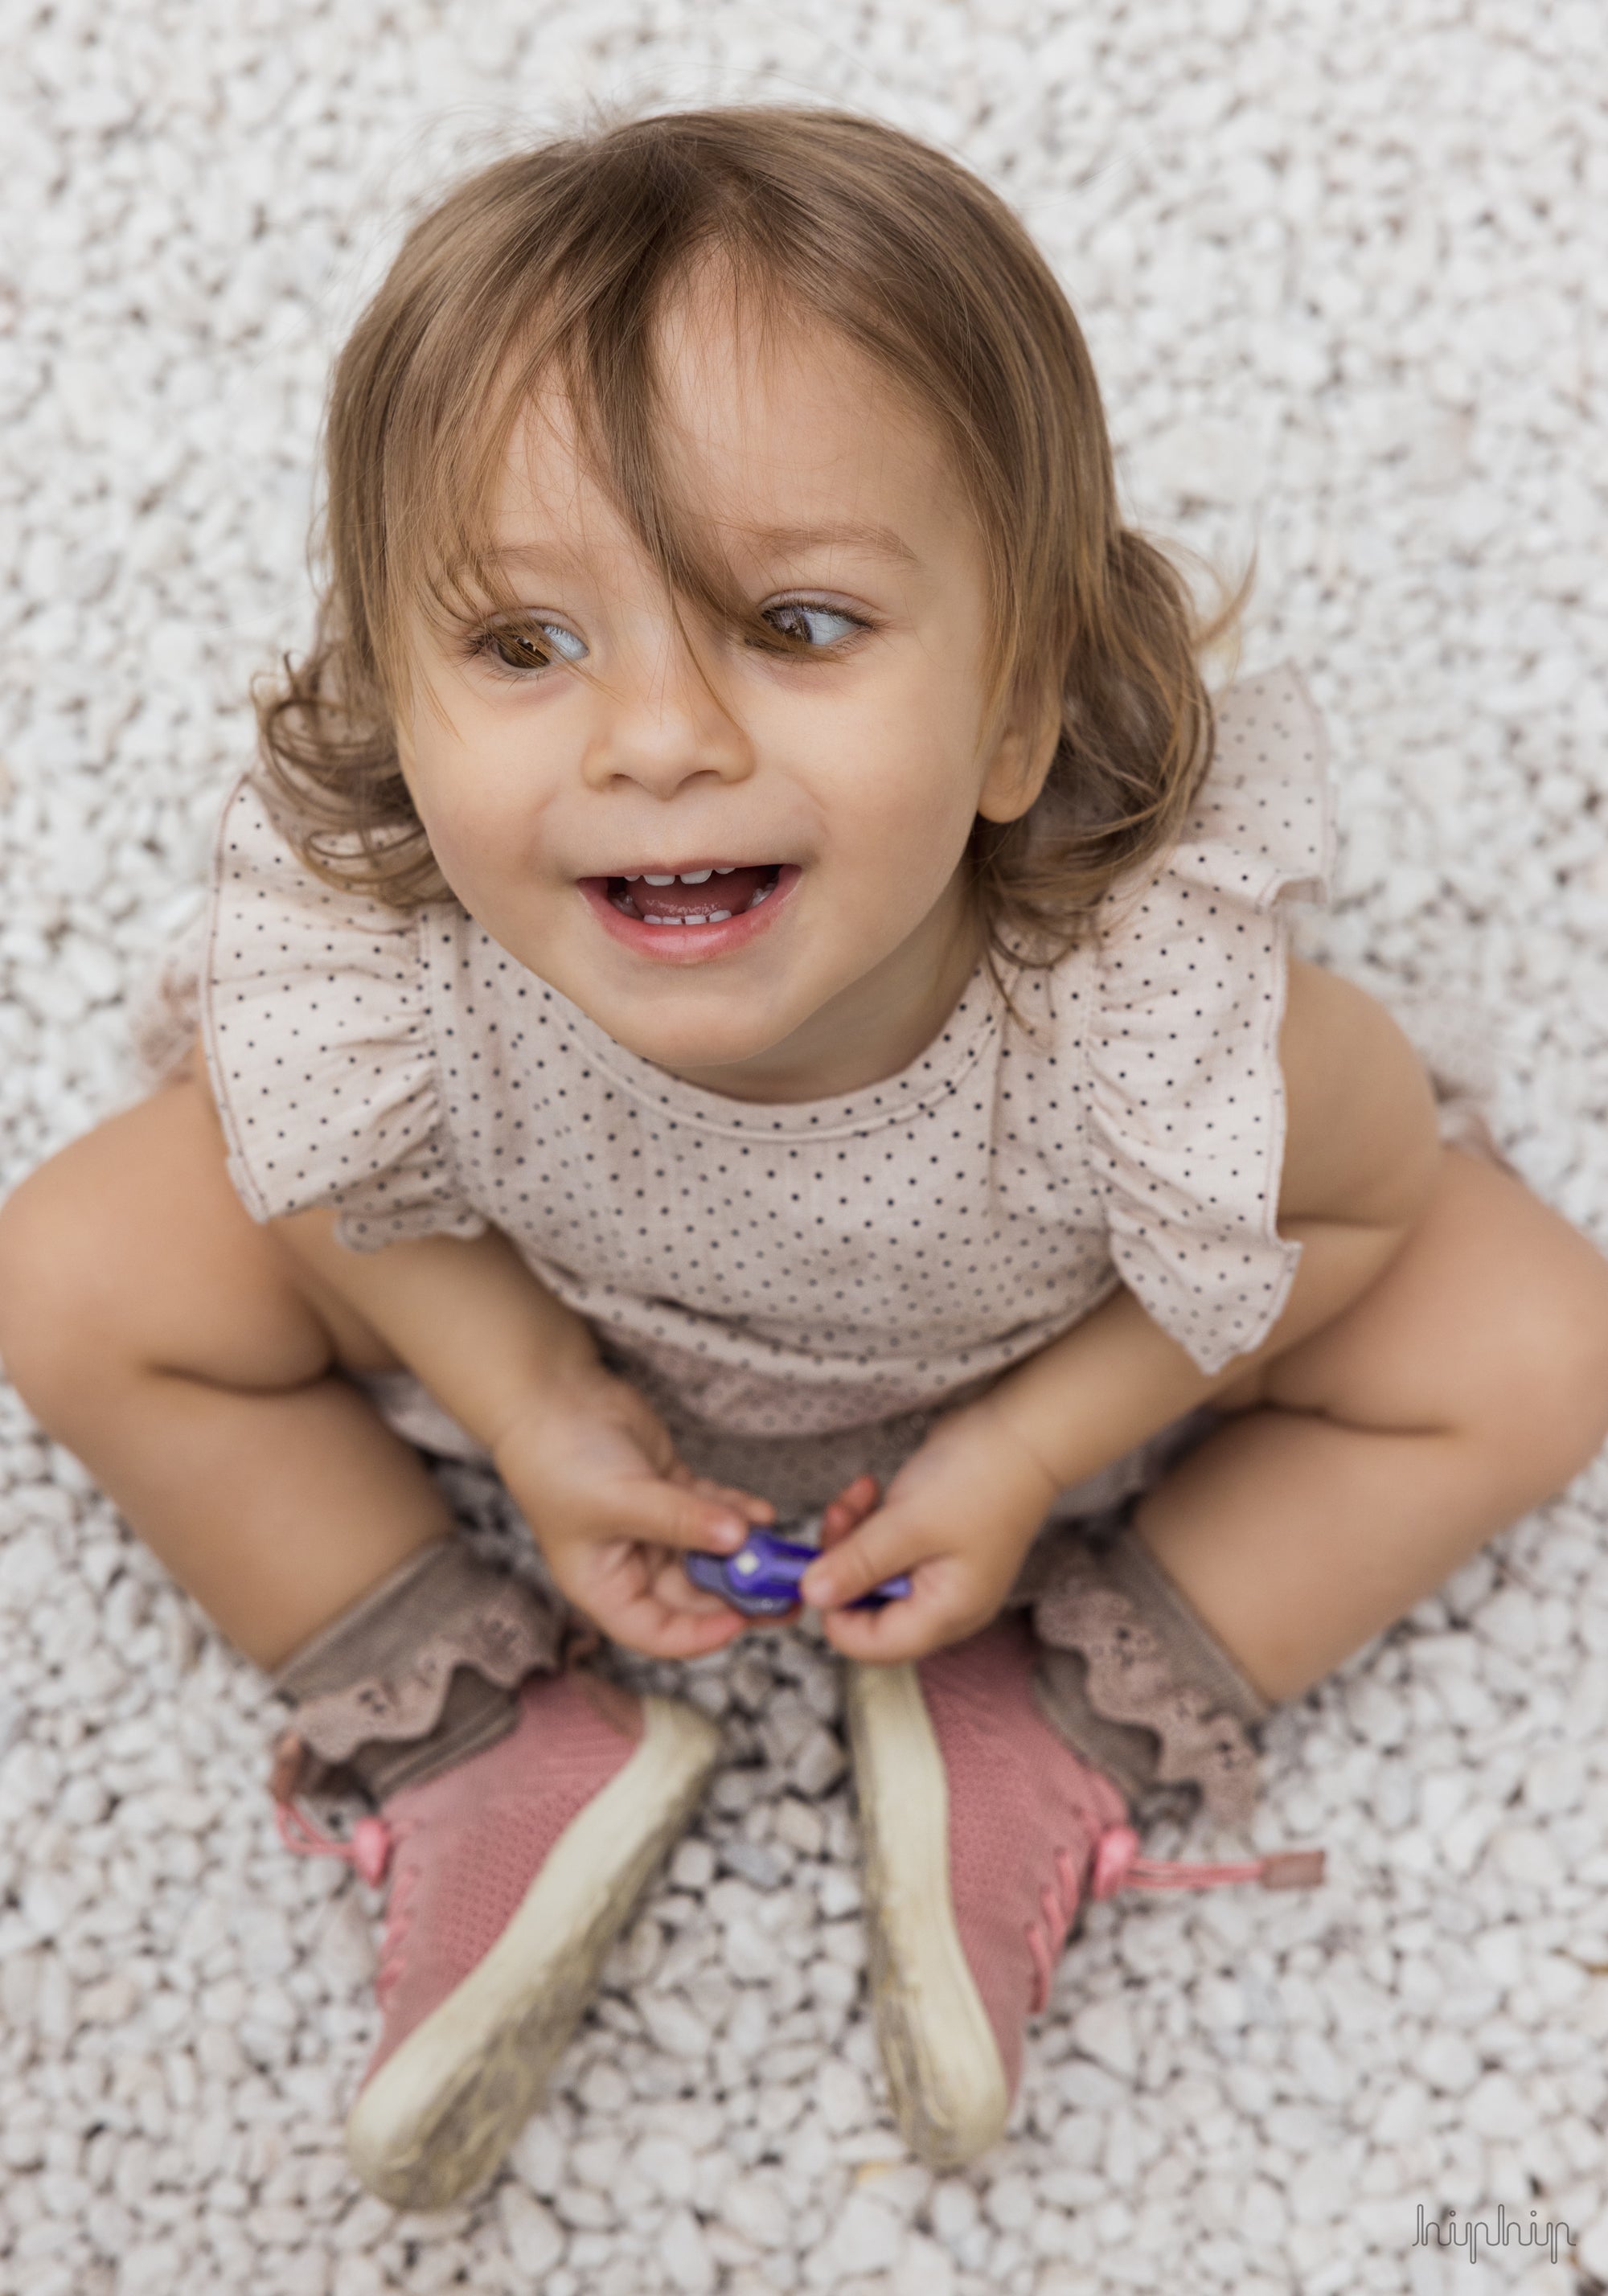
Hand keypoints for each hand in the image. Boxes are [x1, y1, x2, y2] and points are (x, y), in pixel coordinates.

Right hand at [492, 1366, 773, 1658]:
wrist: (550, 1394)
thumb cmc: (560, 1459)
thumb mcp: (622, 1500)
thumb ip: (682, 1521)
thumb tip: (739, 1540)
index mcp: (604, 1586)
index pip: (657, 1633)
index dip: (700, 1635)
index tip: (741, 1621)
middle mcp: (630, 1563)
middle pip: (694, 1596)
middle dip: (738, 1594)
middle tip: (785, 1593)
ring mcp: (655, 1527)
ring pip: (710, 1554)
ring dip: (746, 1553)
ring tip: (784, 1552)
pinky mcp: (672, 1491)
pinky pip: (714, 1513)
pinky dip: (740, 1514)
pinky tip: (764, 1514)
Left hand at [799, 1400, 1061, 1661]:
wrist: (1023, 1432)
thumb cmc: (980, 1480)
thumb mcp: (910, 1523)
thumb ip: (858, 1563)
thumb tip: (811, 1596)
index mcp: (945, 1614)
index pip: (871, 1645)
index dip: (834, 1613)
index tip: (814, 1568)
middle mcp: (941, 1602)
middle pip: (866, 1608)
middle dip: (841, 1564)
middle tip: (837, 1516)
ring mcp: (936, 1572)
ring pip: (869, 1572)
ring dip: (850, 1535)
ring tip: (854, 1496)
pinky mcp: (929, 1542)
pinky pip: (882, 1546)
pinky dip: (867, 1521)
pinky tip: (868, 1487)